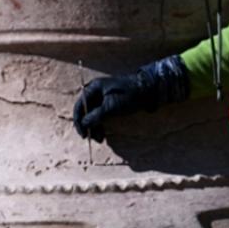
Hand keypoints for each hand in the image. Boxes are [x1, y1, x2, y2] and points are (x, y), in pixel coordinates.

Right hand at [72, 55, 188, 142]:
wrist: (149, 90)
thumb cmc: (129, 96)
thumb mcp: (111, 107)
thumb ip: (96, 116)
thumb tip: (83, 124)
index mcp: (94, 88)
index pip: (80, 106)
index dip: (79, 121)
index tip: (83, 134)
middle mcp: (96, 91)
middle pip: (86, 111)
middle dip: (88, 126)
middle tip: (93, 138)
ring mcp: (103, 97)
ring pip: (94, 114)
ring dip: (95, 126)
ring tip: (100, 138)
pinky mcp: (111, 102)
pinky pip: (101, 114)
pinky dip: (101, 123)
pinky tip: (103, 133)